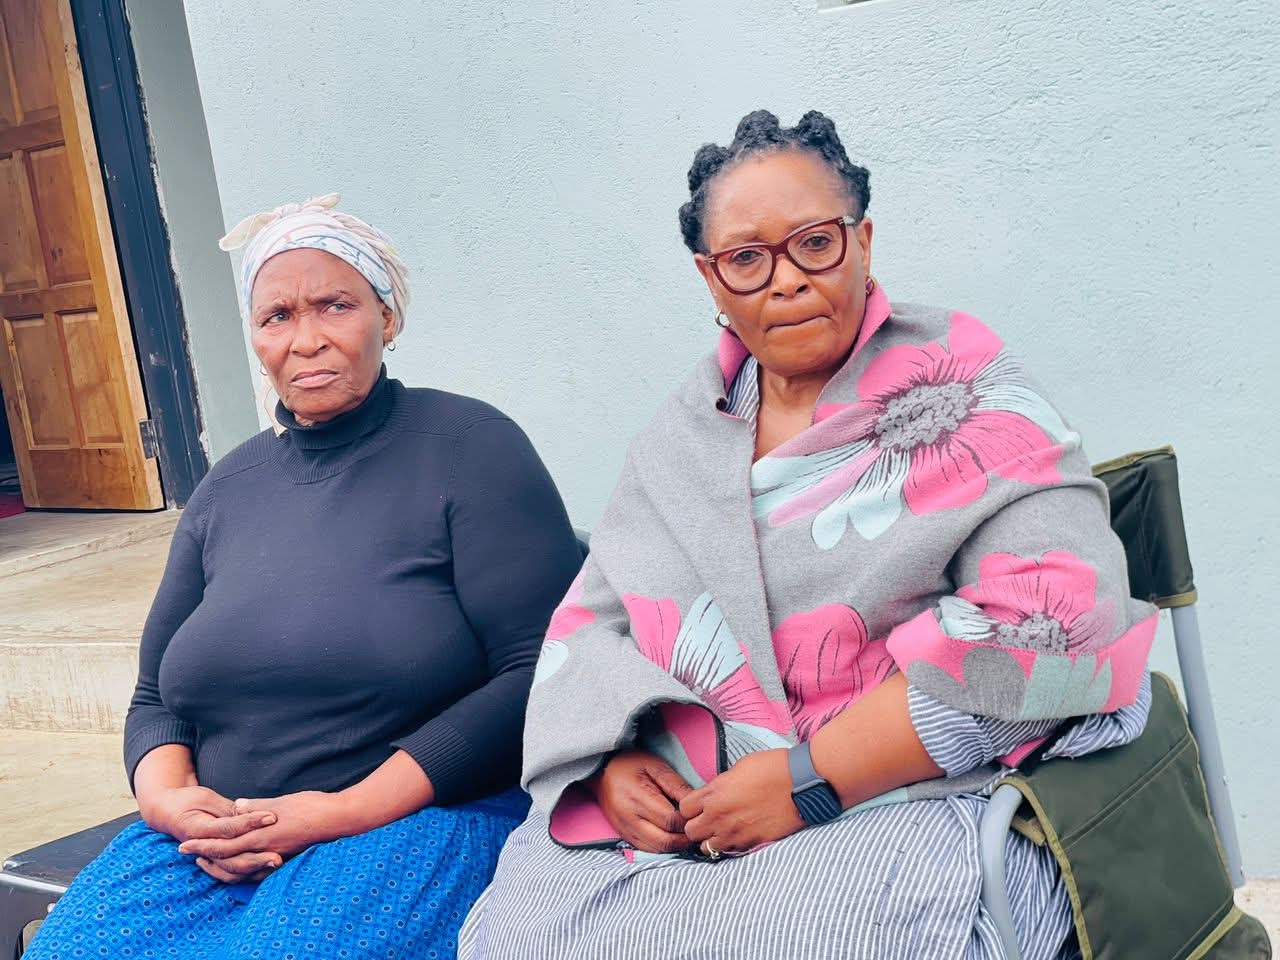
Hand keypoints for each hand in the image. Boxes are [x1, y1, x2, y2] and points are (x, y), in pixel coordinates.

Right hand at [142, 784, 282, 883]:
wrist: (165, 812)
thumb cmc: (187, 800)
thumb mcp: (205, 798)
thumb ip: (226, 809)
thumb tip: (248, 811)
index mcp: (198, 829)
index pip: (229, 829)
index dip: (251, 822)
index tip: (272, 816)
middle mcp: (202, 847)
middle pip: (232, 857)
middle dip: (257, 857)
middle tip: (280, 855)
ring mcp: (206, 857)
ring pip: (232, 870)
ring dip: (256, 868)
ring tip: (278, 863)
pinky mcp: (213, 861)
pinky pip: (231, 873)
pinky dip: (249, 873)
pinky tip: (268, 869)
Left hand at [177, 791, 351, 870]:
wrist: (336, 819)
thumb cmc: (310, 807)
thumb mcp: (279, 803)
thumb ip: (255, 807)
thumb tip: (235, 808)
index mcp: (260, 835)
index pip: (223, 844)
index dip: (202, 844)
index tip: (184, 842)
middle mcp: (264, 850)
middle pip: (226, 859)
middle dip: (204, 856)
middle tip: (185, 852)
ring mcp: (274, 857)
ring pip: (239, 869)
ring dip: (220, 864)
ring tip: (206, 859)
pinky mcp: (284, 858)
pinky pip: (256, 870)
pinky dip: (241, 869)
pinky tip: (236, 864)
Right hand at [590, 750, 693, 853]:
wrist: (600, 771)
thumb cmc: (629, 763)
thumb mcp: (655, 765)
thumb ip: (675, 784)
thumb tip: (695, 803)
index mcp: (637, 797)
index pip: (670, 820)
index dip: (687, 821)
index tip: (696, 814)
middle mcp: (629, 818)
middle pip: (664, 841)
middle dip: (684, 839)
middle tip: (695, 829)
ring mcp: (625, 829)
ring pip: (656, 850)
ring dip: (674, 846)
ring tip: (684, 833)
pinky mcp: (623, 835)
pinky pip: (646, 850)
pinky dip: (661, 848)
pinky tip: (670, 836)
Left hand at [680, 749, 804, 854]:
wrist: (801, 783)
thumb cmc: (772, 768)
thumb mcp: (738, 768)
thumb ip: (720, 785)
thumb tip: (715, 794)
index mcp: (714, 793)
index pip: (683, 809)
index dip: (690, 808)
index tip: (699, 805)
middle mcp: (719, 816)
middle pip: (690, 832)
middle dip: (696, 825)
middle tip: (709, 819)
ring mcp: (734, 833)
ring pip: (706, 847)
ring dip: (711, 839)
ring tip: (723, 830)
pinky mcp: (751, 844)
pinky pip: (729, 852)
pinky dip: (730, 846)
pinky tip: (740, 835)